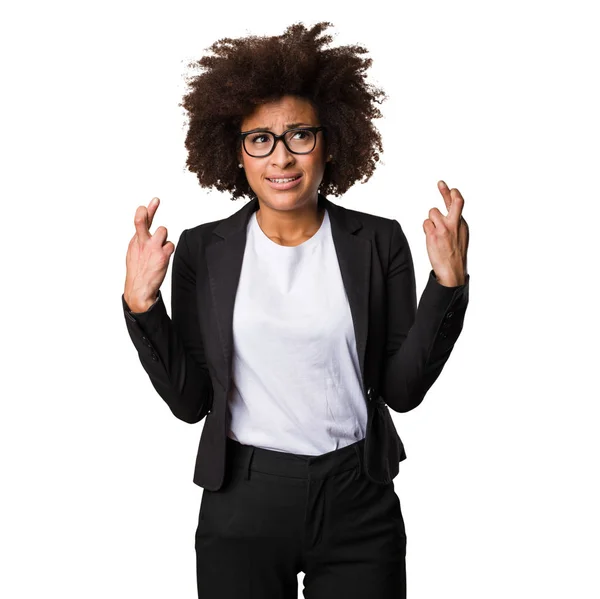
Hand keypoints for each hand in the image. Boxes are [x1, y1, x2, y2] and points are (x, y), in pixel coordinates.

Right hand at [124, 197, 174, 311]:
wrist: (139, 289)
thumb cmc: (138, 271)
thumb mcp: (134, 253)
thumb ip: (141, 239)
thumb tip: (148, 230)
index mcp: (135, 241)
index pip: (140, 221)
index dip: (148, 210)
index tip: (155, 200)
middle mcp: (142, 242)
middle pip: (143, 221)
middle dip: (148, 211)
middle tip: (156, 200)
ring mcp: (152, 248)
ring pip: (163, 231)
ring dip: (163, 238)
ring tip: (159, 249)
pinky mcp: (162, 255)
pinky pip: (170, 245)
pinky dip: (168, 250)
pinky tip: (162, 258)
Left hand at [423, 181, 469, 286]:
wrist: (452, 271)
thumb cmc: (455, 254)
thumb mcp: (460, 235)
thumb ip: (455, 221)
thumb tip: (449, 208)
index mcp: (462, 224)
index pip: (458, 204)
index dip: (451, 193)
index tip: (446, 186)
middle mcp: (455, 224)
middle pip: (455, 202)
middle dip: (446, 192)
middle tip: (441, 183)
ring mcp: (444, 229)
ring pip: (432, 212)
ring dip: (431, 220)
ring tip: (435, 233)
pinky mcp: (434, 235)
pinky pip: (426, 223)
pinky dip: (426, 229)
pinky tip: (431, 238)